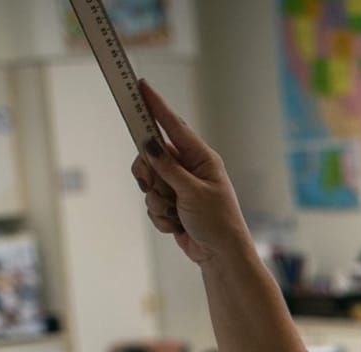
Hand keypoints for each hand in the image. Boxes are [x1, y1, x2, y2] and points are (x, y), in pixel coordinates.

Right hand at [131, 81, 249, 267]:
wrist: (220, 256)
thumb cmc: (217, 222)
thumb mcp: (192, 192)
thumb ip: (168, 168)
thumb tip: (149, 143)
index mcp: (201, 158)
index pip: (173, 126)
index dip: (156, 106)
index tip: (141, 86)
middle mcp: (189, 168)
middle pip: (152, 156)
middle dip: (148, 175)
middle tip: (150, 186)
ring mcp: (179, 186)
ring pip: (149, 183)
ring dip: (157, 202)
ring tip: (175, 215)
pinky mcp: (172, 204)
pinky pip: (152, 203)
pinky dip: (160, 217)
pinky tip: (176, 226)